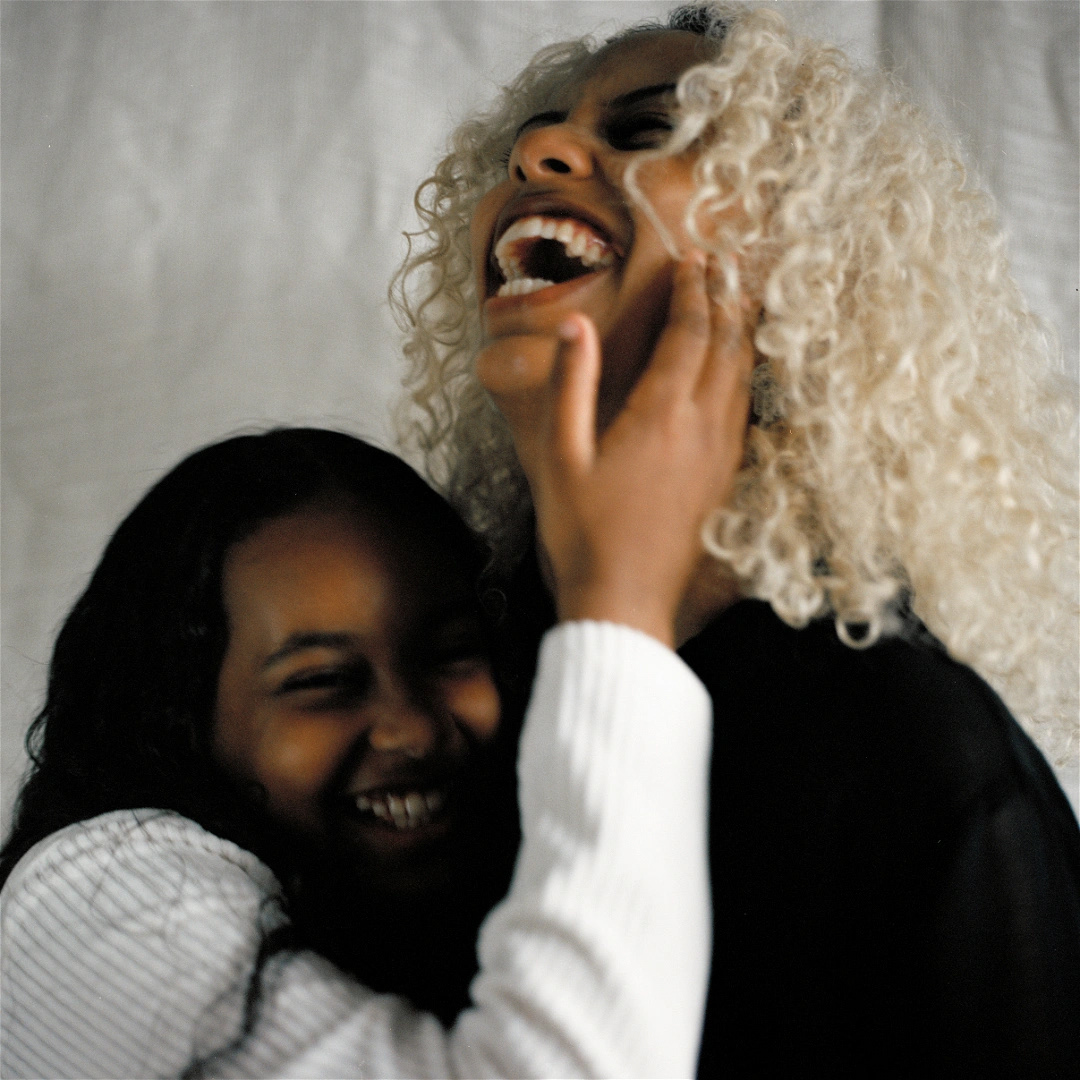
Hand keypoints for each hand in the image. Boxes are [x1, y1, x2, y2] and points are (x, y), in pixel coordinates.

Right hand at [477, 254, 755, 645]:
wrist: (624, 600)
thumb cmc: (582, 532)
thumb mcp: (560, 456)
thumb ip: (570, 385)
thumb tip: (577, 325)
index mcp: (660, 414)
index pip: (689, 333)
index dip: (694, 290)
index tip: (695, 258)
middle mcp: (701, 428)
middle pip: (726, 346)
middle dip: (726, 299)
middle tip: (726, 264)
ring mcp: (719, 455)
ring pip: (744, 377)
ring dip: (742, 333)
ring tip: (740, 302)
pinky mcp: (723, 480)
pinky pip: (745, 413)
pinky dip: (746, 377)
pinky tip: (740, 374)